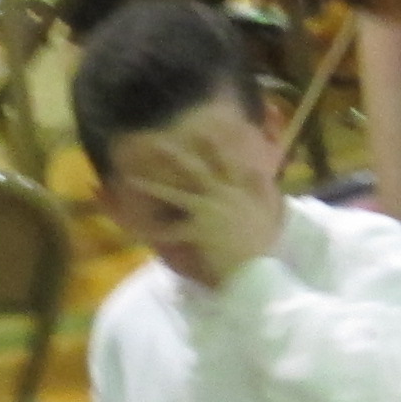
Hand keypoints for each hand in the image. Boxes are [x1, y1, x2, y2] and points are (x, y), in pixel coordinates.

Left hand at [122, 121, 288, 280]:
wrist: (257, 268)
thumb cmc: (264, 242)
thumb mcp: (269, 210)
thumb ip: (262, 188)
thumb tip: (259, 169)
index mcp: (239, 191)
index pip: (225, 165)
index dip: (214, 148)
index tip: (203, 133)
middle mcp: (221, 196)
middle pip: (194, 172)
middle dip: (175, 156)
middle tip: (156, 144)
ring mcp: (207, 212)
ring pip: (174, 195)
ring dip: (152, 186)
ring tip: (131, 179)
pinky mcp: (197, 230)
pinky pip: (172, 230)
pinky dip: (157, 231)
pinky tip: (140, 229)